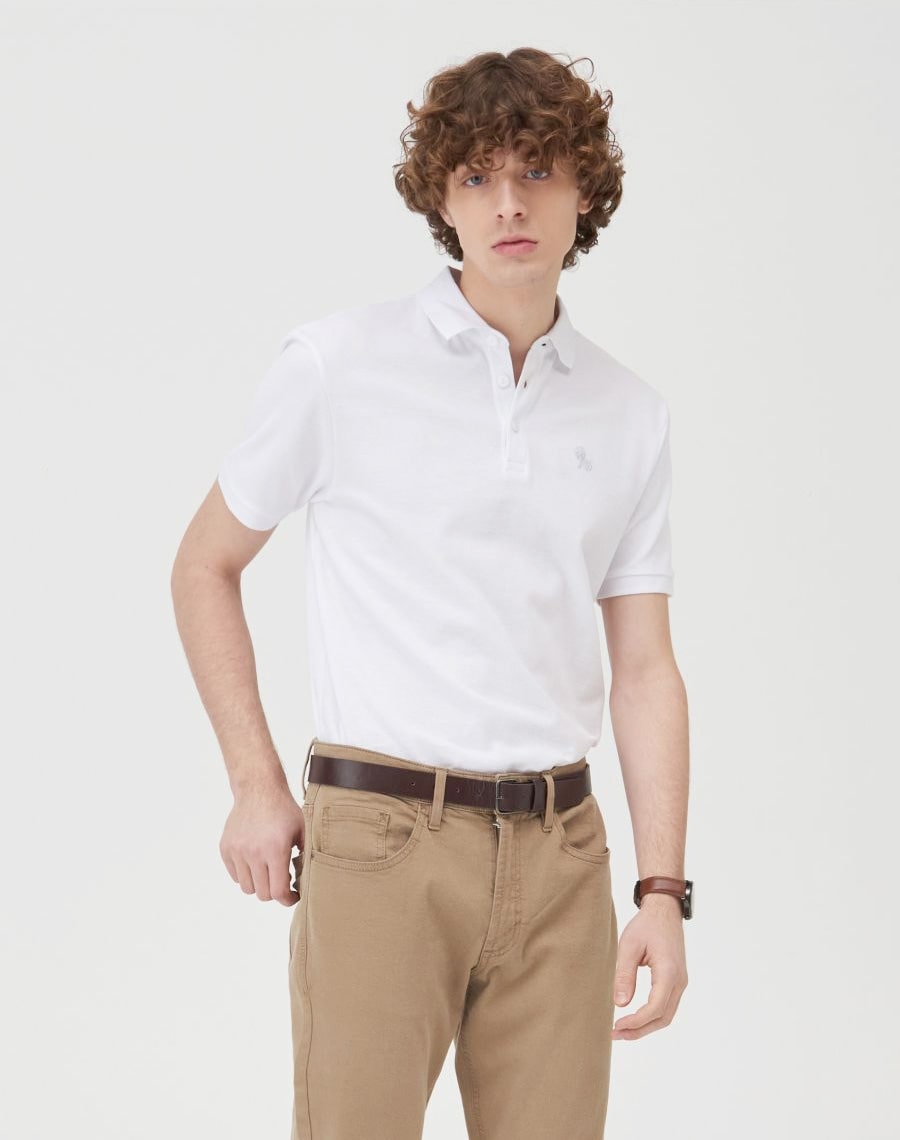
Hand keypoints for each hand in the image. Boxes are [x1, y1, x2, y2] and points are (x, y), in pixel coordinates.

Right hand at [219, 779, 305, 905]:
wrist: (259, 788)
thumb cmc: (284, 809)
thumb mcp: (303, 830)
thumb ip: (307, 856)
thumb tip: (309, 881)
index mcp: (275, 850)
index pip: (277, 892)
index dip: (287, 900)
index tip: (293, 896)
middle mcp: (253, 852)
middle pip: (262, 894)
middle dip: (274, 892)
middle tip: (282, 881)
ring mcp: (237, 850)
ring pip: (246, 887)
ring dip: (259, 884)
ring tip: (268, 870)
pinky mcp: (226, 848)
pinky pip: (235, 875)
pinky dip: (245, 874)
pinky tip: (255, 862)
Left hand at [611, 894, 687, 1039]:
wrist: (664, 911)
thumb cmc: (646, 925)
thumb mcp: (629, 946)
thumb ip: (624, 975)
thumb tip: (619, 1004)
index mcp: (669, 972)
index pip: (654, 1008)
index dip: (636, 1022)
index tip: (616, 1026)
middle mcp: (679, 981)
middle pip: (662, 1018)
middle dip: (639, 1031)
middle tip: (615, 1035)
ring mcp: (680, 983)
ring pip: (666, 1016)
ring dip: (645, 1026)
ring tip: (622, 1030)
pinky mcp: (676, 982)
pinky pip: (666, 1007)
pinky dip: (651, 1017)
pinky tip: (634, 1018)